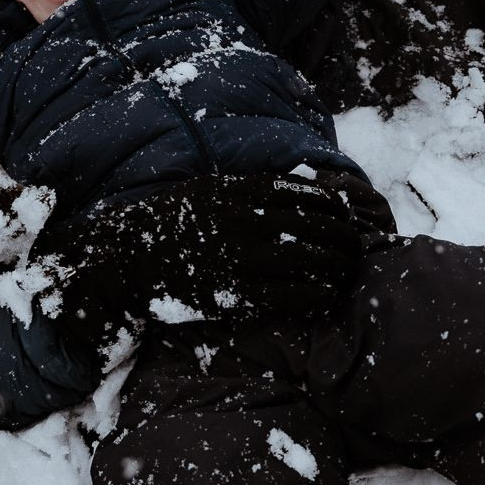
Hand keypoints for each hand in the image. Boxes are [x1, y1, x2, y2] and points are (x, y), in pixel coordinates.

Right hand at [29, 173, 365, 337]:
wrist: (125, 261)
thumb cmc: (167, 225)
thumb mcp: (206, 191)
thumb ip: (248, 190)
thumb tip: (296, 188)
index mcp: (238, 193)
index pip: (306, 196)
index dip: (335, 209)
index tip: (349, 217)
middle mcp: (244, 222)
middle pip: (315, 229)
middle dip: (345, 240)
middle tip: (359, 250)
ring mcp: (240, 258)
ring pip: (309, 262)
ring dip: (337, 269)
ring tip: (350, 274)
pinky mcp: (234, 293)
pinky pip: (289, 295)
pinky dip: (315, 295)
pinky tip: (325, 296)